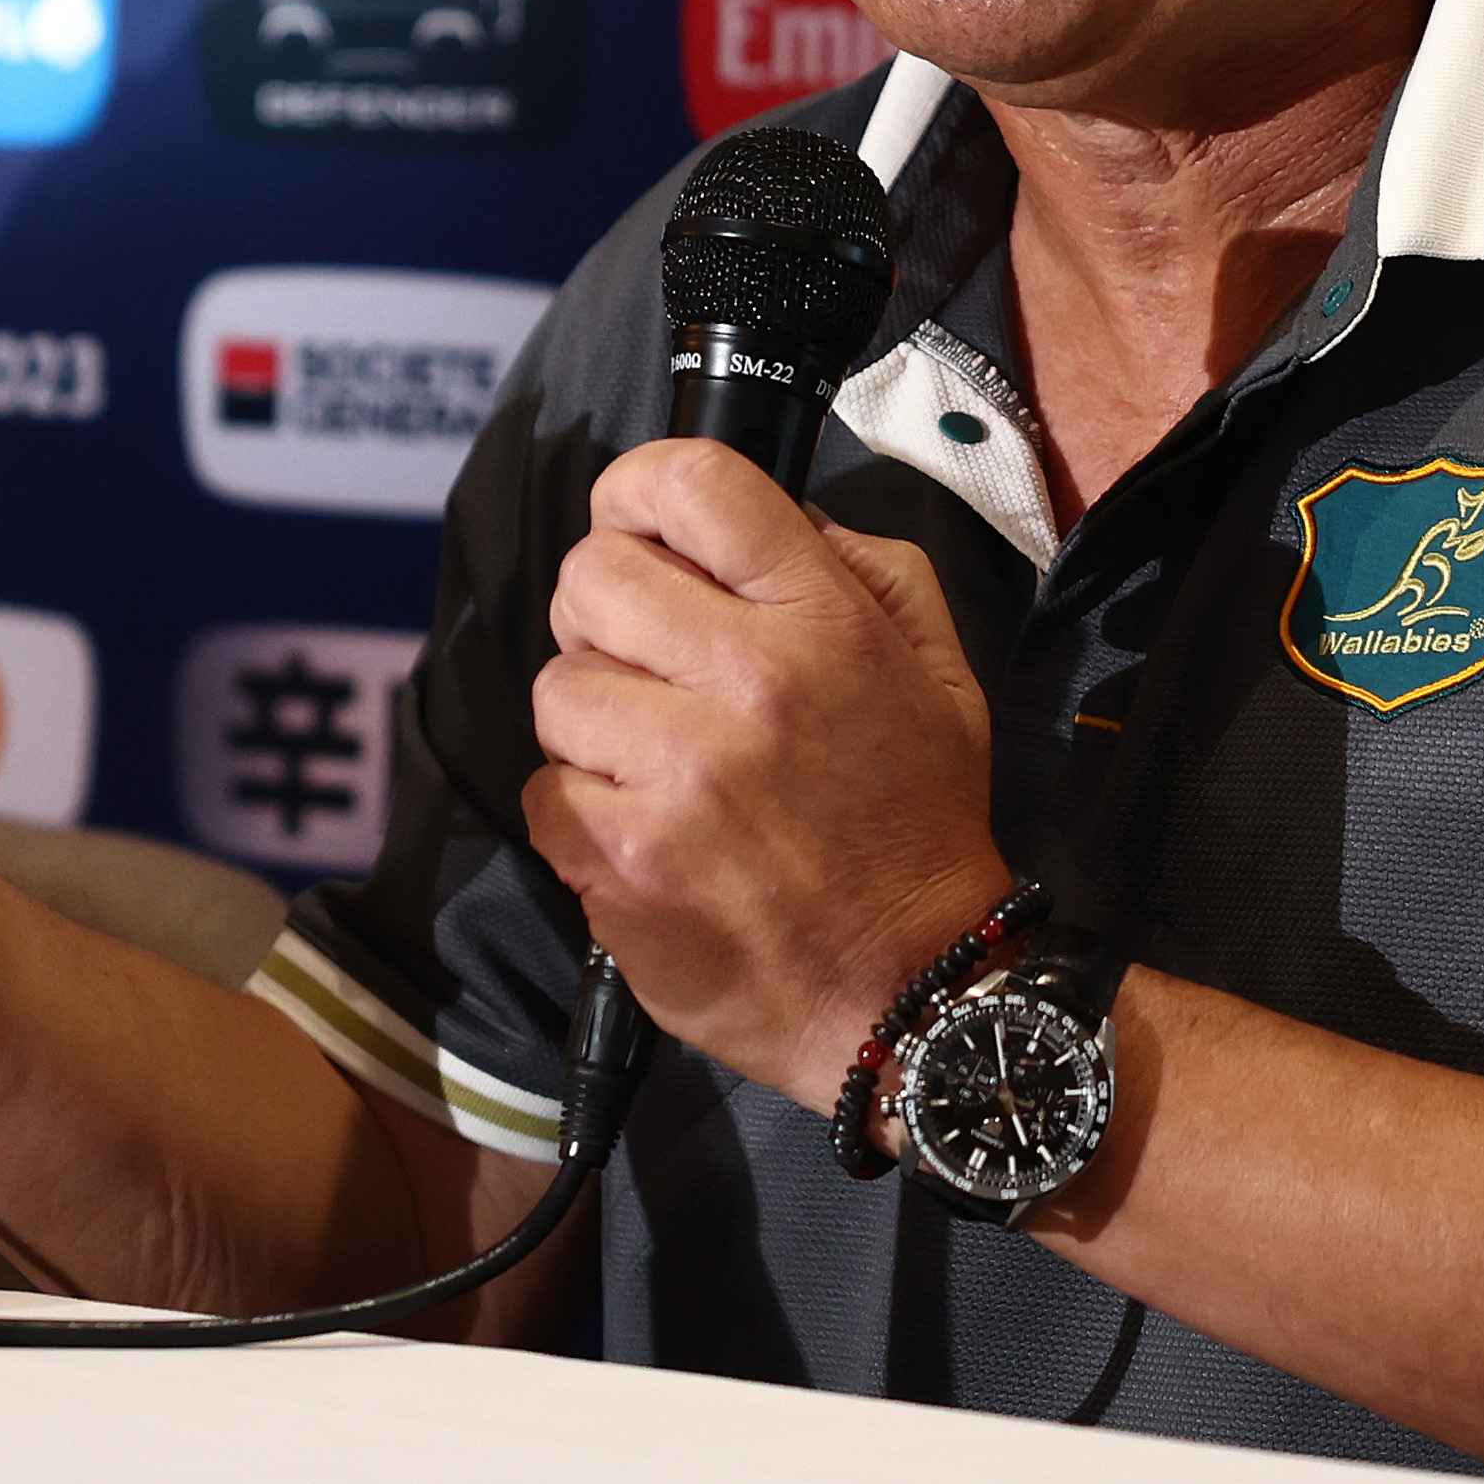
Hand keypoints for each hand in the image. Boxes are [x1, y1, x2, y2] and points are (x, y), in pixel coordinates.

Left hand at [519, 439, 1012, 1113]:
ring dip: (594, 719)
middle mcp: (751, 685)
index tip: (636, 523)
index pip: (694, 484)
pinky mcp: (622, 859)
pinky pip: (543, 787)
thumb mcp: (941, 677)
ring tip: (657, 760)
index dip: (640, 489)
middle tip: (653, 665)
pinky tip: (643, 828)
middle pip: (591, 574)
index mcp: (826, 626)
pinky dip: (579, 808)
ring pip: (556, 685)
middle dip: (609, 614)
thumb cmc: (917, 833)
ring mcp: (679, 776)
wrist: (909, 998)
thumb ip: (865, 571)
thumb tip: (775, 516)